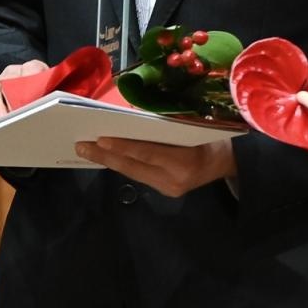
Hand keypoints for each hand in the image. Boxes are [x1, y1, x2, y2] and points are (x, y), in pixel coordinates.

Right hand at [0, 59, 46, 118]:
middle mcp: (13, 75)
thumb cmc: (41, 104)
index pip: (33, 68)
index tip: (35, 97)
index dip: (33, 80)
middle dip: (14, 98)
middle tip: (18, 115)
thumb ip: (50, 103)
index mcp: (33, 71)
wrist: (28, 106)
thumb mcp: (49, 99)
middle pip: (11, 79)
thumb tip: (54, 117)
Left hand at [74, 137, 235, 197]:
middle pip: (133, 166)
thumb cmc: (209, 135)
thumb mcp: (191, 124)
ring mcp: (169, 188)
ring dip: (108, 160)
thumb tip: (129, 115)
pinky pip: (138, 175)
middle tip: (80, 145)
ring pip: (132, 173)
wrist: (228, 161)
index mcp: (185, 160)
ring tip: (86, 150)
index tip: (100, 139)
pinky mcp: (165, 191)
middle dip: (104, 155)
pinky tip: (106, 155)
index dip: (122, 146)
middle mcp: (175, 179)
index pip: (147, 152)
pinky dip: (121, 164)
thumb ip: (163, 122)